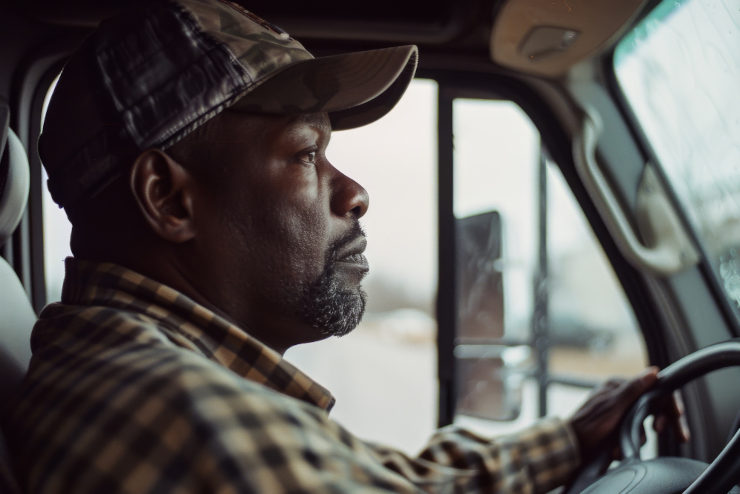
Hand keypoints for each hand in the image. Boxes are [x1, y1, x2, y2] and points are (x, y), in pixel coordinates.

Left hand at [567, 366, 689, 460]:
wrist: (571, 445)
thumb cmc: (589, 423)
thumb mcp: (614, 405)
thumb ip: (634, 388)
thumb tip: (654, 372)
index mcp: (619, 387)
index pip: (652, 389)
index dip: (667, 402)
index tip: (677, 415)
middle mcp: (620, 398)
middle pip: (652, 407)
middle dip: (662, 422)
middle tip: (679, 436)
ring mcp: (619, 413)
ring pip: (643, 425)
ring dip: (639, 437)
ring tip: (628, 443)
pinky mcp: (616, 429)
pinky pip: (631, 436)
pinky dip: (627, 444)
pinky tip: (617, 449)